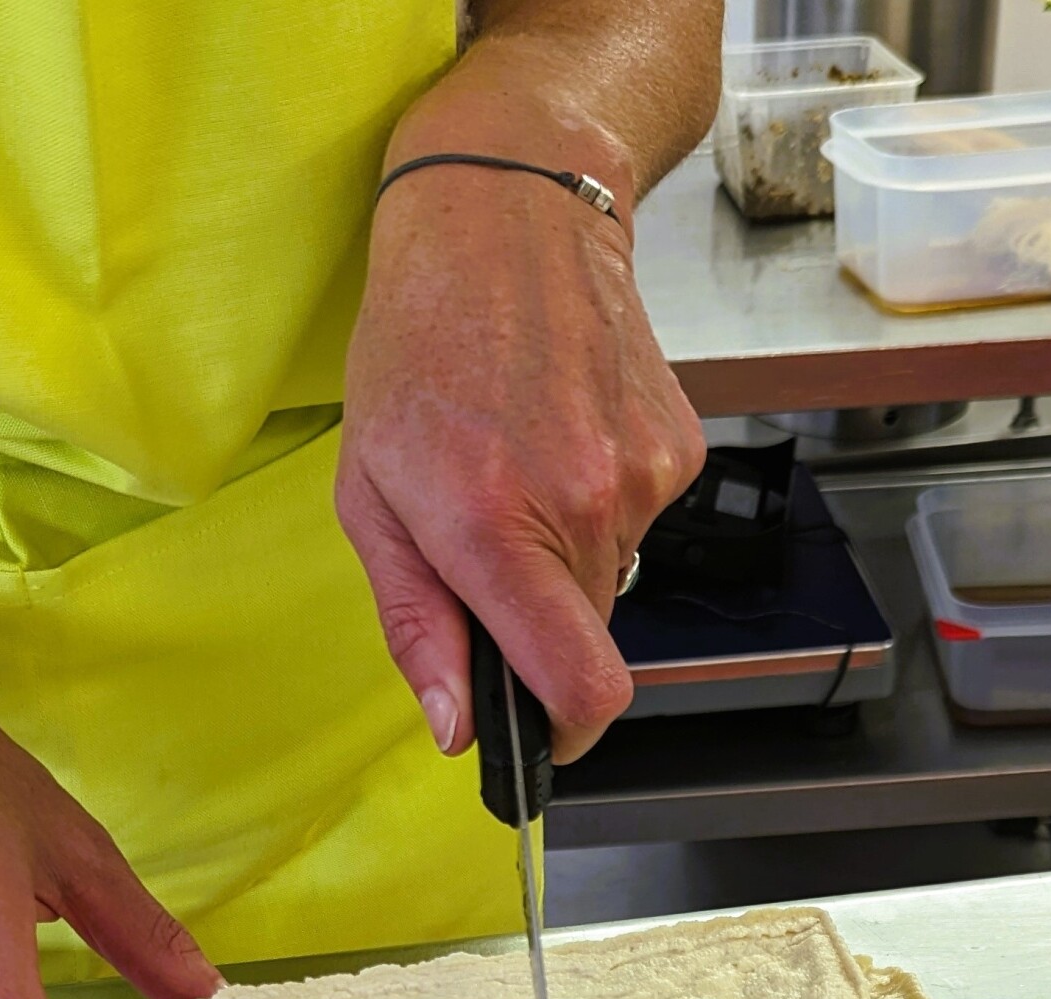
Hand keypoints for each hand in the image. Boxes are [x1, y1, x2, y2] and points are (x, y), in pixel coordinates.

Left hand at [336, 127, 704, 764]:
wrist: (512, 210)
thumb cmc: (421, 344)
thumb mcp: (371, 495)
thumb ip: (417, 625)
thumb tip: (455, 726)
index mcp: (496, 528)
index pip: (582, 690)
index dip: (564, 736)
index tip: (539, 737)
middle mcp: (586, 507)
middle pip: (588, 643)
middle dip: (540, 628)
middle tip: (489, 553)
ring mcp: (645, 477)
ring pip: (611, 581)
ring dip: (566, 557)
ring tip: (520, 467)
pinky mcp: (680, 450)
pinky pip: (638, 524)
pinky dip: (598, 504)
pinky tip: (561, 435)